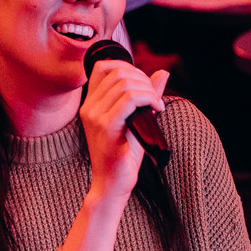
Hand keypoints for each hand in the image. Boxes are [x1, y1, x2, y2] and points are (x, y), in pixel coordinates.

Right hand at [80, 59, 169, 201]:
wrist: (112, 184)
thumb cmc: (123, 156)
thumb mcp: (135, 120)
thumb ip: (145, 95)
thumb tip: (162, 73)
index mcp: (91, 104)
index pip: (103, 66)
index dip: (128, 67)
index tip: (144, 84)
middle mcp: (89, 107)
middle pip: (118, 72)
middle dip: (143, 79)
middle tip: (154, 97)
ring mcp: (95, 117)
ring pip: (126, 84)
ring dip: (149, 90)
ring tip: (157, 105)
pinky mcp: (106, 128)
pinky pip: (130, 100)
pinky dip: (149, 99)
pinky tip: (157, 110)